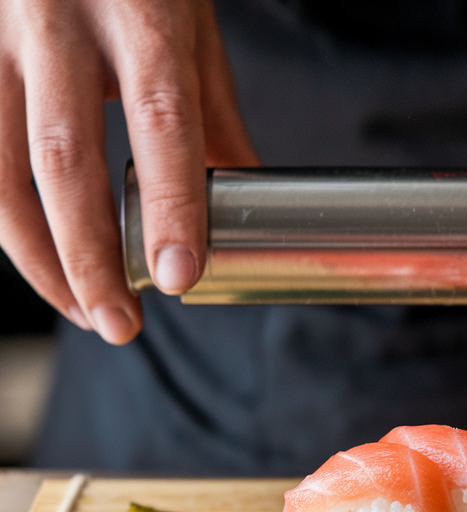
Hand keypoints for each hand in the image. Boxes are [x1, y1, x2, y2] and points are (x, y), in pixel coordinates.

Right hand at [0, 0, 256, 343]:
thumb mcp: (191, 30)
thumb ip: (213, 119)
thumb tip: (244, 201)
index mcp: (139, 12)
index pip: (161, 121)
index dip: (169, 206)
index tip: (179, 277)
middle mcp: (56, 17)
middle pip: (62, 157)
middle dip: (90, 256)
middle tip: (121, 325)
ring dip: (37, 255)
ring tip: (82, 310)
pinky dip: (3, 215)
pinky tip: (42, 259)